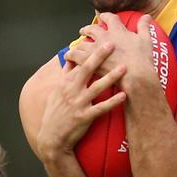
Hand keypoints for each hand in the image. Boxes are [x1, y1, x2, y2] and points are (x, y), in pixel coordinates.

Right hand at [35, 43, 127, 162]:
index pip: (78, 63)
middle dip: (99, 56)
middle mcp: (71, 91)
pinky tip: (123, 96)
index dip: (89, 50)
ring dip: (111, 77)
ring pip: (96, 87)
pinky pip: (101, 108)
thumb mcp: (56, 91)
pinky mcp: (84, 117)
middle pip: (86, 69)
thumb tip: (70, 59)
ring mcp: (78, 104)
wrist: (52, 138)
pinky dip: (112, 102)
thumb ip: (65, 75)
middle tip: (111, 44)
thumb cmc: (56, 113)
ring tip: (124, 68)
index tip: (100, 38)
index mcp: (65, 83)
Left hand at [78, 13, 161, 95]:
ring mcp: (95, 49)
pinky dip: (71, 56)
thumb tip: (147, 16)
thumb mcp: (146, 40)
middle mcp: (104, 37)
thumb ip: (144, 27)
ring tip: (75, 47)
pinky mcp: (89, 61)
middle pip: (91, 29)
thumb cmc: (142, 59)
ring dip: (78, 44)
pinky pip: (75, 56)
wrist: (135, 76)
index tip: (102, 17)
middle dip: (87, 29)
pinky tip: (69, 57)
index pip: (109, 18)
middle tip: (84, 31)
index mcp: (117, 30)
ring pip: (82, 43)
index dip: (105, 17)